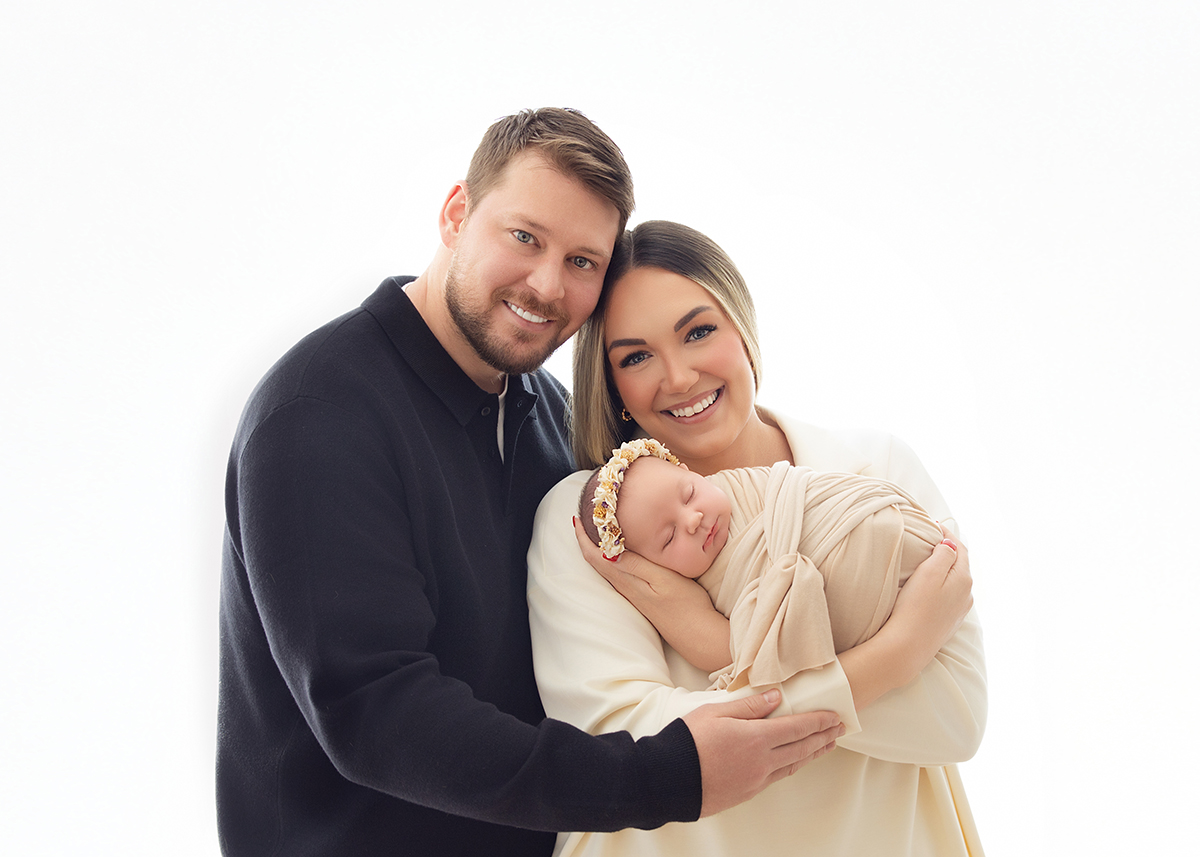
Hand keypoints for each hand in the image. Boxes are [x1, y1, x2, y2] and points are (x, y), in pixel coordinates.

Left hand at [572, 516, 707, 610]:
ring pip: (605, 566)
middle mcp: (624, 587)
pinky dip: (610, 557)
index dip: (584, 537)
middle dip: (587, 539)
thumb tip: (608, 551)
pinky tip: (617, 551)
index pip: (595, 556)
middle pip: (595, 561)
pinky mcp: (640, 596)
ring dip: (597, 547)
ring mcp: (631, 593)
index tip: (578, 518)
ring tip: (597, 528)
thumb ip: (636, 565)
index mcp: (626, 580)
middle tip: (586, 517)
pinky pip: (616, 572)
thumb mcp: (663, 579)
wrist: (698, 634)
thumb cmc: (685, 605)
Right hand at [682, 690, 843, 816]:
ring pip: (792, 765)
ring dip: (812, 753)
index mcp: (755, 738)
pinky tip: (796, 761)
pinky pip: (777, 777)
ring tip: (826, 745)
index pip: (796, 727)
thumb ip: (748, 705)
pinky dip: (792, 766)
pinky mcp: (747, 792)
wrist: (668, 779)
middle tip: (839, 729)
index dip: (818, 721)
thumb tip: (776, 697)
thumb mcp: (715, 712)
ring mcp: (755, 780)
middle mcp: (761, 761)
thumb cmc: (687, 741)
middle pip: (801, 748)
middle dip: (822, 737)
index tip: (834, 716)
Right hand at [890, 526, 973, 666]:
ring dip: (945, 569)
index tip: (932, 524)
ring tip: (929, 561)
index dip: (947, 534)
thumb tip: (950, 543)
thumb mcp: (929, 574)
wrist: (908, 646)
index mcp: (964, 579)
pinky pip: (949, 596)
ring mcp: (959, 610)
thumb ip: (943, 554)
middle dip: (948, 551)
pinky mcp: (948, 622)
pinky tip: (930, 588)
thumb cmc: (915, 608)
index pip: (960, 548)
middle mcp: (967, 595)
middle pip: (960, 565)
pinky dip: (942, 585)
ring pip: (955, 582)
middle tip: (930, 539)